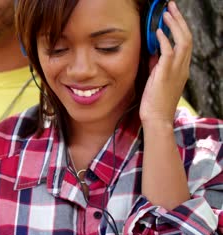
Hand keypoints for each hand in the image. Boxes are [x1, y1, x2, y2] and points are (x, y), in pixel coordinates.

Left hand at [140, 1, 192, 124]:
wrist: (156, 119)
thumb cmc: (155, 102)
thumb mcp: (156, 80)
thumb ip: (157, 66)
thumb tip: (152, 53)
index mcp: (181, 69)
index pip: (185, 43)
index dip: (179, 28)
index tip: (172, 16)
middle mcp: (182, 68)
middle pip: (187, 37)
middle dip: (179, 20)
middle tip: (171, 7)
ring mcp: (176, 71)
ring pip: (182, 41)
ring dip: (174, 26)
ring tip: (166, 14)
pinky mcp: (165, 75)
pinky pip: (169, 53)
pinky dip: (165, 40)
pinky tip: (159, 32)